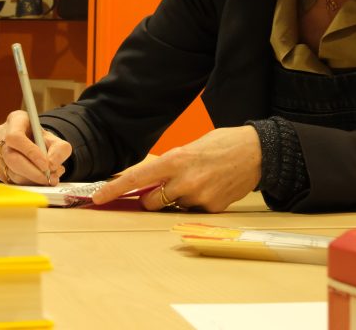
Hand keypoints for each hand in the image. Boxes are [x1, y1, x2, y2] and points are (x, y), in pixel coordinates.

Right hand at [0, 110, 71, 185]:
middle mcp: (1, 136)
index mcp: (15, 121)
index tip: (46, 165)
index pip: (15, 137)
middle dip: (32, 172)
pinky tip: (40, 179)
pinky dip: (28, 183)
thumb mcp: (56, 140)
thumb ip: (59, 151)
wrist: (35, 145)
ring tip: (50, 177)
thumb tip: (52, 166)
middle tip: (49, 178)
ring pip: (11, 172)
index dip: (30, 153)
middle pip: (11, 158)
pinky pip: (12, 181)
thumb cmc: (43, 140)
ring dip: (33, 179)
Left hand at [91, 125, 261, 211]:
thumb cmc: (221, 144)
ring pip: (173, 207)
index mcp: (175, 160)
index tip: (98, 198)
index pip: (137, 178)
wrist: (257, 152)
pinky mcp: (212, 209)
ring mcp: (198, 197)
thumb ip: (169, 165)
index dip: (114, 189)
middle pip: (151, 201)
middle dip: (152, 198)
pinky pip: (193, 211)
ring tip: (198, 181)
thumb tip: (148, 180)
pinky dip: (196, 203)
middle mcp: (184, 181)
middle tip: (164, 187)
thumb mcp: (189, 148)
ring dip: (177, 200)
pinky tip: (211, 187)